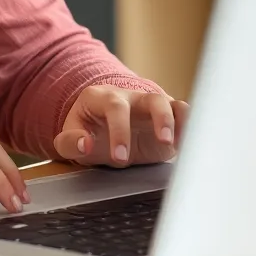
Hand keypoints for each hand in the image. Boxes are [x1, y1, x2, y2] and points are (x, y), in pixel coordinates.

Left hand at [54, 86, 188, 167]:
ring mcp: (149, 107)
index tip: (120, 157)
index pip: (115, 107)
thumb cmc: (86, 133)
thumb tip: (85, 144)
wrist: (100, 131)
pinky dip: (188, 125)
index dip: (120, 131)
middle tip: (162, 142)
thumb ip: (70, 143)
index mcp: (102, 97)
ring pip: (170, 103)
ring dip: (177, 120)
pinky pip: (182, 113)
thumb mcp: (68, 140)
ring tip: (175, 142)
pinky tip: (186, 144)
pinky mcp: (166, 119)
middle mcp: (129, 97)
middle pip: (151, 99)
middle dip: (159, 120)